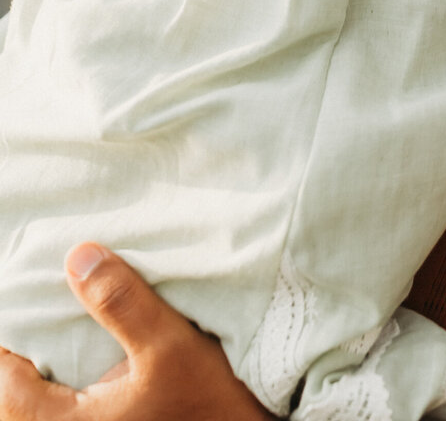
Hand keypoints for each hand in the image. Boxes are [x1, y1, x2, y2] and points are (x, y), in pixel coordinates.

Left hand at [0, 245, 268, 420]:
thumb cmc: (208, 403)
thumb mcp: (171, 345)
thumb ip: (122, 303)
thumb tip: (77, 257)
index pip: (9, 391)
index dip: (3, 353)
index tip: (14, 312)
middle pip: (18, 412)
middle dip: (16, 374)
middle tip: (25, 333)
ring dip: (38, 393)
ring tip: (49, 354)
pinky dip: (62, 405)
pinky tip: (83, 379)